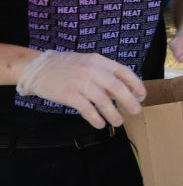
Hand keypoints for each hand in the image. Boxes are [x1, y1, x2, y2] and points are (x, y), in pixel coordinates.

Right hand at [16, 50, 145, 128]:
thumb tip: (122, 91)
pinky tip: (100, 124)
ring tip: (118, 122)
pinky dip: (96, 118)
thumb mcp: (88, 62)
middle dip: (129, 101)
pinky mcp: (69, 95)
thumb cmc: (66, 66)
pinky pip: (87, 110)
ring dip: (113, 114)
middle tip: (136, 112)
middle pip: (117, 88)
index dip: (135, 84)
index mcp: (99, 61)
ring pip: (103, 101)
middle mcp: (92, 70)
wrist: (37, 67)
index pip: (124, 72)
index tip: (142, 95)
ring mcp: (80, 83)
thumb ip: (104, 73)